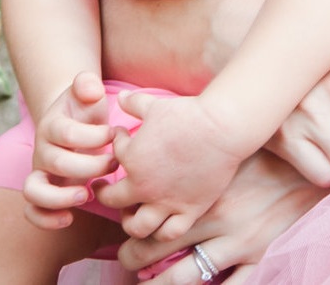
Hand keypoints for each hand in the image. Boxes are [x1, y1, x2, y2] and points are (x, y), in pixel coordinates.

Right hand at [22, 72, 116, 228]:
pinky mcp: (43, 191)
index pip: (67, 133)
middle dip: (90, 166)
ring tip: (87, 195)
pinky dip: (45, 219)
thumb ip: (86, 85)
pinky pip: (32, 211)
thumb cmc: (84, 109)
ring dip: (60, 197)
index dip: (94, 136)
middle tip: (113, 164)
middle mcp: (42, 150)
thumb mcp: (87, 92)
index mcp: (52, 125)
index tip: (115, 134)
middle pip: (56, 163)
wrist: (71, 122)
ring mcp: (40, 172)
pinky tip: (70, 218)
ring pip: (33, 191)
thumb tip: (90, 87)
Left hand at [105, 91, 251, 243]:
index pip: (114, 155)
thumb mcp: (157, 104)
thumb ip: (135, 103)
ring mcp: (166, 202)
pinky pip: (169, 233)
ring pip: (137, 227)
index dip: (117, 144)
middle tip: (109, 188)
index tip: (124, 138)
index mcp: (132, 159)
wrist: (223, 127)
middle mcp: (144, 186)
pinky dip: (162, 231)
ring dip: (131, 221)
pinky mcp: (189, 210)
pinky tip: (164, 220)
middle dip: (107, 194)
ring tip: (133, 213)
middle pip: (113, 201)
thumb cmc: (189, 113)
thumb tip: (121, 96)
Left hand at [116, 150, 328, 282]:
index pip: (152, 214)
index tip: (127, 223)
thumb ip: (199, 139)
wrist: (321, 162)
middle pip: (156, 249)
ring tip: (149, 284)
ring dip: (159, 284)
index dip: (132, 222)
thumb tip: (149, 108)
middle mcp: (215, 220)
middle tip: (128, 261)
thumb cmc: (276, 146)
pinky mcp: (261, 256)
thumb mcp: (235, 142)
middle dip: (135, 258)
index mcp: (205, 190)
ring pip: (182, 277)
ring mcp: (238, 243)